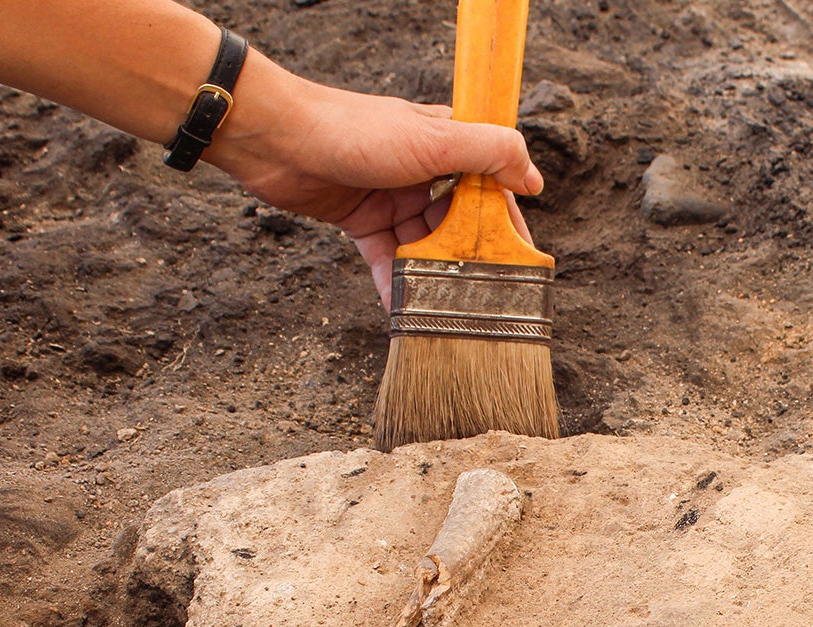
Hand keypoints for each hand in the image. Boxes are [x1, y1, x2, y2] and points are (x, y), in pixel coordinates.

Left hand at [208, 76, 542, 309]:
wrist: (279, 139)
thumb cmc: (354, 129)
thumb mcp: (434, 138)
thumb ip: (489, 152)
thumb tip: (533, 179)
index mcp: (446, 143)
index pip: (492, 184)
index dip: (505, 222)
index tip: (519, 259)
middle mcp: (423, 170)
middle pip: (458, 221)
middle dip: (469, 257)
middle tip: (482, 295)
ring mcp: (391, 195)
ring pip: (424, 245)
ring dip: (433, 275)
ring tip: (447, 309)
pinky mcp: (361, 219)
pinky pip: (387, 258)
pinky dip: (396, 283)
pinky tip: (406, 310)